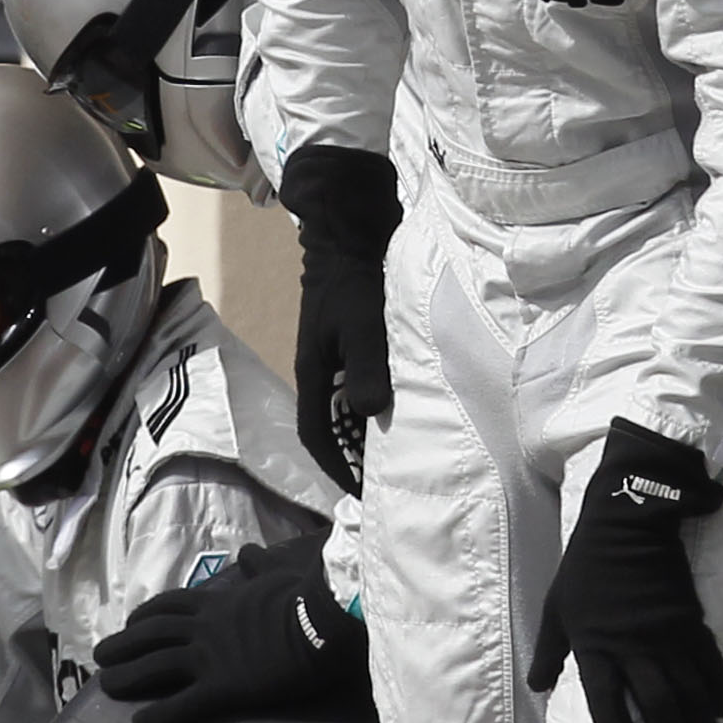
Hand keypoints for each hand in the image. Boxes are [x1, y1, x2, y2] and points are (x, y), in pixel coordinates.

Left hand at [98, 533, 370, 722]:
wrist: (322, 618)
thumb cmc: (306, 595)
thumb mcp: (278, 572)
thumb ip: (259, 566)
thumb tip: (251, 550)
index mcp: (218, 602)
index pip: (170, 606)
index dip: (145, 615)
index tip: (130, 623)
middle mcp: (204, 628)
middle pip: (151, 634)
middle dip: (122, 644)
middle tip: (100, 656)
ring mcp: (210, 657)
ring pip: (155, 665)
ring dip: (127, 675)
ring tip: (105, 685)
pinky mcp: (223, 687)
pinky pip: (183, 704)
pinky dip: (159, 716)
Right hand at [281, 146, 403, 492]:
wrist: (351, 229)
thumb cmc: (354, 278)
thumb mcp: (362, 325)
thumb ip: (368, 369)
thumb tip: (372, 413)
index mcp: (314, 372)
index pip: (317, 435)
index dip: (336, 468)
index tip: (359, 493)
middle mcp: (322, 369)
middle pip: (333, 426)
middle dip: (355, 456)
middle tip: (385, 482)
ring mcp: (338, 354)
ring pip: (350, 406)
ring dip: (369, 431)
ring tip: (400, 454)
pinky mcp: (357, 340)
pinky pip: (365, 384)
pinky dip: (381, 403)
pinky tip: (408, 408)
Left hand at [525, 418, 722, 722]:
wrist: (630, 523)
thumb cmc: (587, 569)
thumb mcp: (556, 610)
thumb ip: (549, 653)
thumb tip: (537, 688)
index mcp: (594, 647)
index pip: (604, 702)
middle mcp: (633, 648)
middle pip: (656, 706)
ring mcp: (666, 636)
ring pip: (689, 691)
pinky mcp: (690, 621)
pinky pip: (708, 662)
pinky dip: (716, 688)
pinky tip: (720, 709)